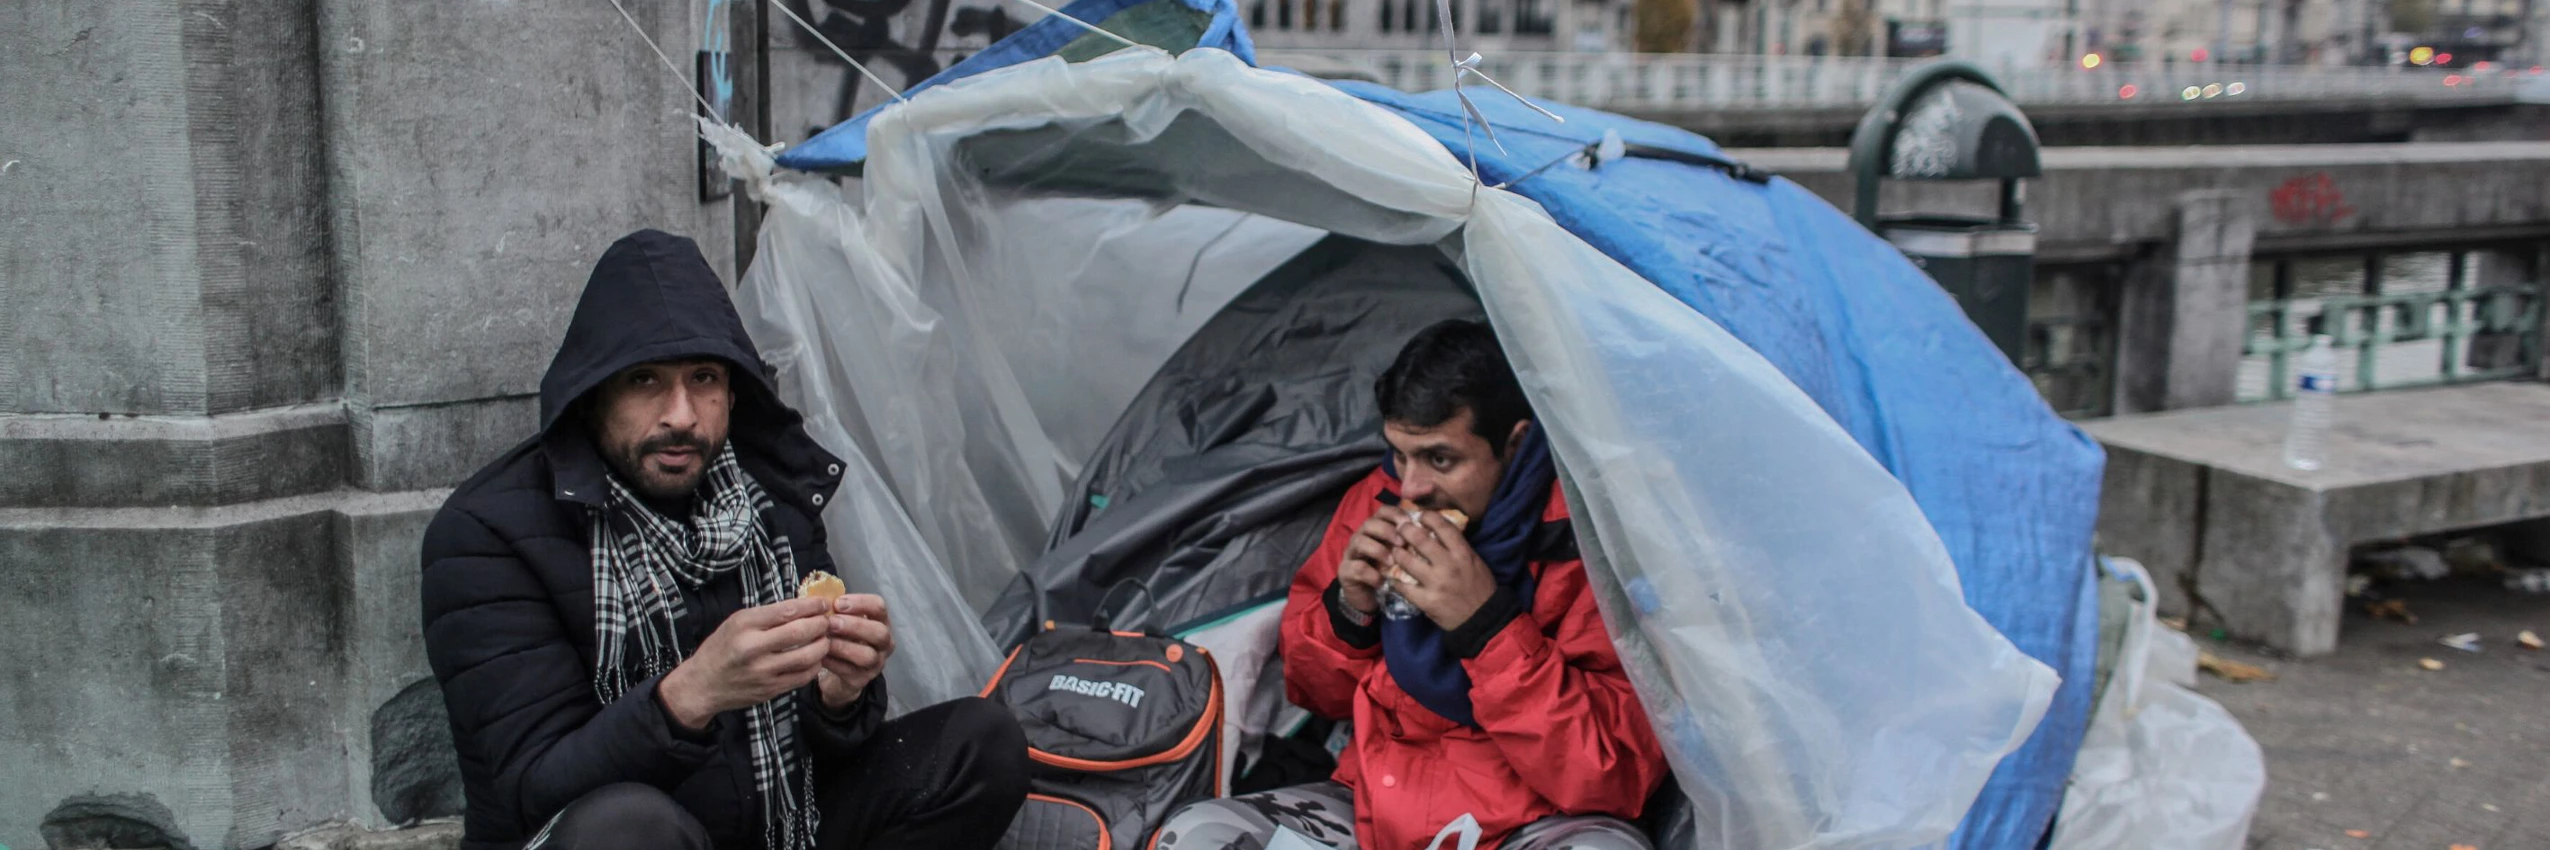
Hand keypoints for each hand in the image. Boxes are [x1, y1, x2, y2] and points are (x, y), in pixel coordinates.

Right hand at [659, 596, 832, 730]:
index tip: (822, 603)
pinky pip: (803, 676)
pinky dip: (815, 665)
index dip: (811, 606)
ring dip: (823, 645)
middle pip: (800, 632)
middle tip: (827, 621)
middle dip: (821, 624)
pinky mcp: (770, 689)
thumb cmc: (721, 649)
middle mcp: (753, 648)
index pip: (786, 611)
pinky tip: (816, 658)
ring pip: (807, 656)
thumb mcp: (736, 622)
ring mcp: (763, 672)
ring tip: (825, 638)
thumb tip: (803, 606)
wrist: (702, 685)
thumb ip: (767, 615)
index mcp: (744, 625)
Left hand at [816, 594, 893, 709]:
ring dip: (843, 646)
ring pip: (867, 655)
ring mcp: (875, 663)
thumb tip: (817, 598)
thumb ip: (834, 610)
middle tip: (832, 623)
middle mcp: (884, 643)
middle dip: (855, 625)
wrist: (841, 671)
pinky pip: (849, 671)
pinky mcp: (862, 680)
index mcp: (880, 621)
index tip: (838, 603)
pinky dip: (833, 663)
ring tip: (825, 641)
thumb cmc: (841, 638)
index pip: (879, 607)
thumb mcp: (841, 621)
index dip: (860, 603)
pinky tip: (820, 656)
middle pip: (879, 632)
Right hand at [1337, 504, 1409, 614]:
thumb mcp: (1399, 555)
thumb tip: (1427, 533)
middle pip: (1369, 523)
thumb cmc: (1387, 571)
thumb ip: (1408, 543)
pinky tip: (1381, 581)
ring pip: (1359, 541)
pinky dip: (1370, 573)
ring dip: (1378, 550)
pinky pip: (1356, 567)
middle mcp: (1361, 536)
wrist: (1368, 596)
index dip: (1395, 514)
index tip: (1410, 523)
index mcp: (1376, 529)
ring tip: (1391, 562)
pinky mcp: (1345, 570)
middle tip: (1402, 543)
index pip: (1382, 511)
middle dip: (1387, 531)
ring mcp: (1351, 553)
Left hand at [1389, 511, 1495, 630]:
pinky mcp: (1427, 601)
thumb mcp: (1474, 562)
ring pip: (1407, 561)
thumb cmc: (1480, 588)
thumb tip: (1439, 531)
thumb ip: (1458, 547)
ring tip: (1394, 551)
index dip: (1428, 517)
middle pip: (1420, 539)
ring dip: (1397, 553)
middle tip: (1399, 528)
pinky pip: (1404, 587)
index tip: (1420, 515)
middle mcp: (1448, 565)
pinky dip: (1395, 581)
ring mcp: (1436, 583)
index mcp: (1462, 553)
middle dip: (1405, 530)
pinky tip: (1392, 577)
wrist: (1483, 618)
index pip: (1443, 526)